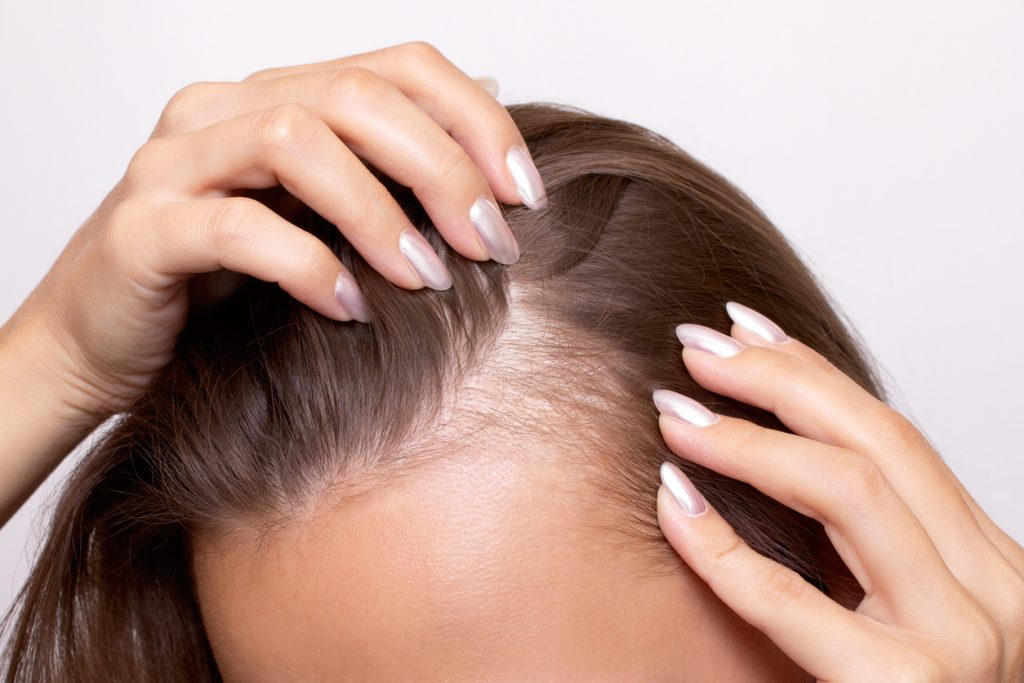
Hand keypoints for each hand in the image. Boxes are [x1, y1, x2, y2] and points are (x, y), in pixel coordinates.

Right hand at [2, 41, 542, 420]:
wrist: (98, 345)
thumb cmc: (217, 285)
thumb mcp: (315, 217)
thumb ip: (385, 160)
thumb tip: (486, 94)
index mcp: (272, 97)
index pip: (396, 67)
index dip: (474, 120)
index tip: (523, 197)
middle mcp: (222, 111)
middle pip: (355, 95)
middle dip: (442, 169)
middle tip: (491, 246)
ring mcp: (174, 164)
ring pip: (296, 142)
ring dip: (380, 214)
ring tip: (428, 279)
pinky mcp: (143, 230)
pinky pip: (235, 227)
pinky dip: (307, 265)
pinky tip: (348, 310)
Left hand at [653, 301, 1023, 679]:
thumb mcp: (907, 611)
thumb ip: (870, 549)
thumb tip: (783, 454)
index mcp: (989, 565)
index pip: (895, 437)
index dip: (814, 373)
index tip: (747, 329)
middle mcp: (992, 593)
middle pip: (877, 444)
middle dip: (779, 382)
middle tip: (697, 348)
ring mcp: (958, 643)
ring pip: (850, 494)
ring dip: (749, 442)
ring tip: (677, 413)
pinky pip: (792, 601)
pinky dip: (722, 545)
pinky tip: (672, 502)